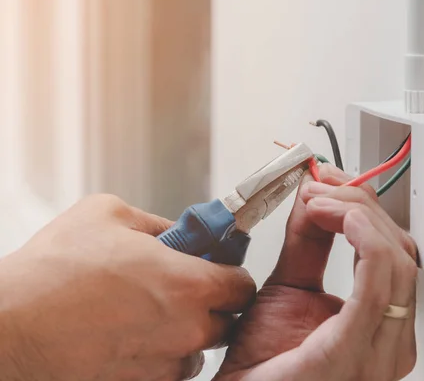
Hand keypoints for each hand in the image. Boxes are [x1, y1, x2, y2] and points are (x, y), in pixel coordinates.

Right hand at [0, 195, 255, 380]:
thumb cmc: (53, 273)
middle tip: (180, 285)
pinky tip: (128, 333)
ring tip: (146, 311)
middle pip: (227, 319)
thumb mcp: (109, 214)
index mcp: (189, 284)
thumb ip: (159, 223)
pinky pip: (168, 368)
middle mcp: (187, 329)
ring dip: (185, 330)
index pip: (243, 285)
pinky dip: (159, 352)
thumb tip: (178, 232)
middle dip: (211, 301)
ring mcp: (165, 363)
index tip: (217, 265)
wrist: (10, 330)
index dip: (231, 272)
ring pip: (198, 348)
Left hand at [215, 165, 417, 380]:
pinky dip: (366, 240)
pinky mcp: (354, 352)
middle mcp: (391, 338)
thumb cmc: (264, 366)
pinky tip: (341, 219)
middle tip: (321, 188)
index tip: (329, 184)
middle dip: (360, 205)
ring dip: (358, 215)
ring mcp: (380, 349)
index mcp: (380, 323)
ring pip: (395, 259)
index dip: (365, 209)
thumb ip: (307, 242)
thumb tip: (314, 195)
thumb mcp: (289, 287)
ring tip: (320, 202)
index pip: (394, 251)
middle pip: (399, 249)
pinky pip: (378, 285)